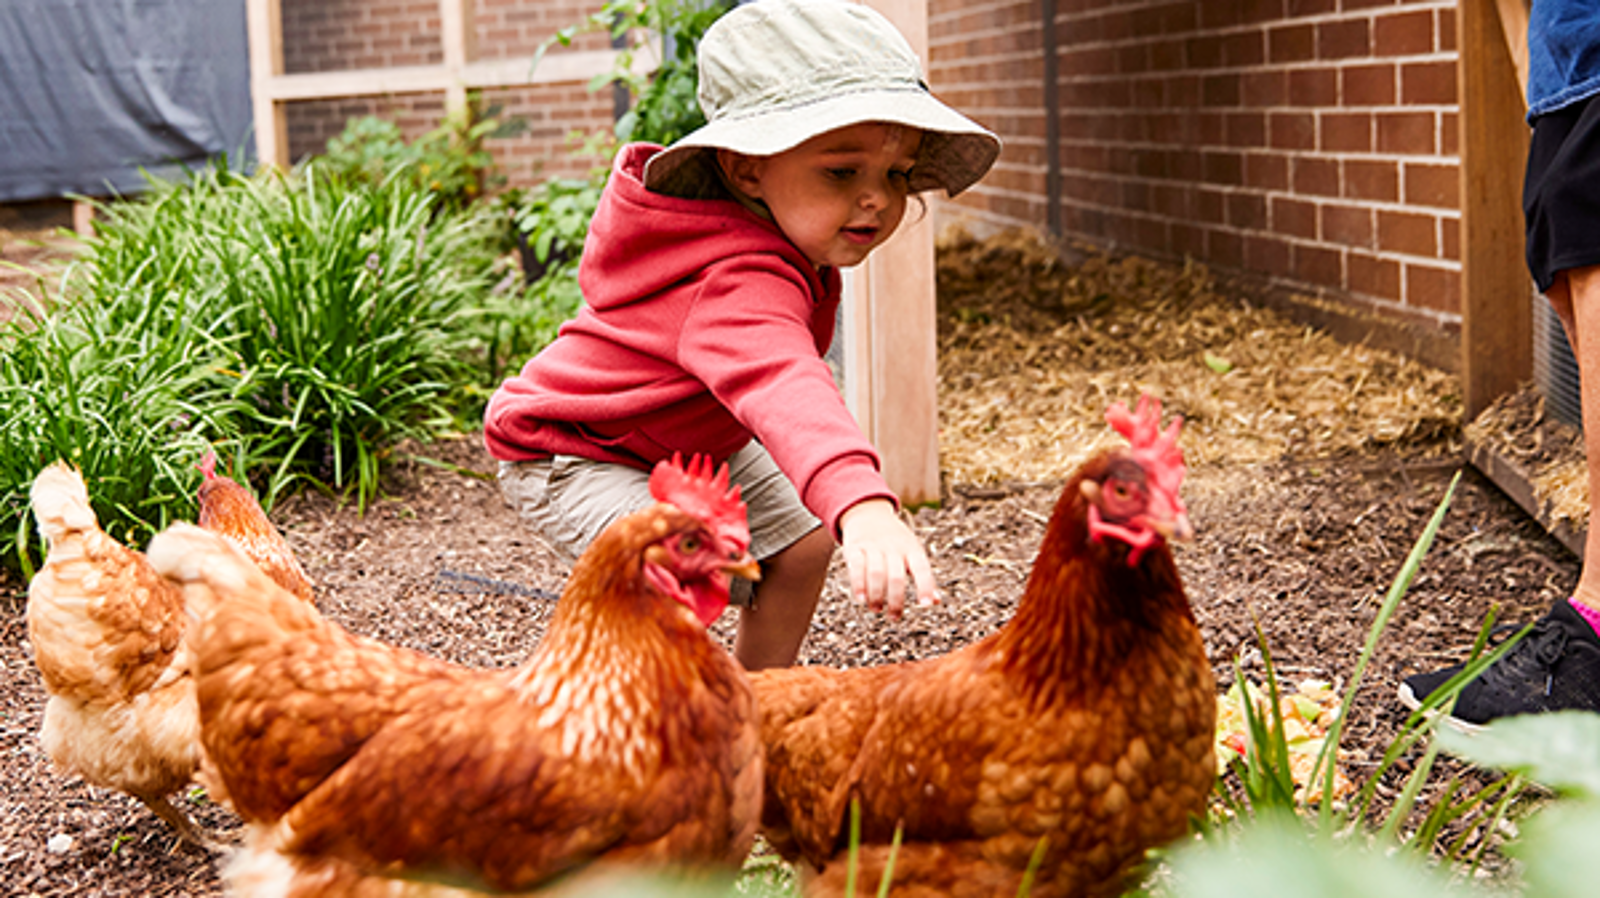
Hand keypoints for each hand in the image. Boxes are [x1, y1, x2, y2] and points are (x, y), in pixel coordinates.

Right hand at [838, 499, 937, 618]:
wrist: (868, 513)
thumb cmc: (896, 541)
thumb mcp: (913, 552)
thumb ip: (923, 576)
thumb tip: (936, 600)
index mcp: (912, 549)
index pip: (922, 568)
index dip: (926, 586)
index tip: (926, 605)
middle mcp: (894, 547)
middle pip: (896, 576)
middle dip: (896, 600)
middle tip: (894, 617)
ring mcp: (873, 546)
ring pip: (876, 573)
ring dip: (876, 595)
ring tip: (876, 610)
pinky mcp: (855, 547)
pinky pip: (856, 566)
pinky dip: (858, 584)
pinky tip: (861, 599)